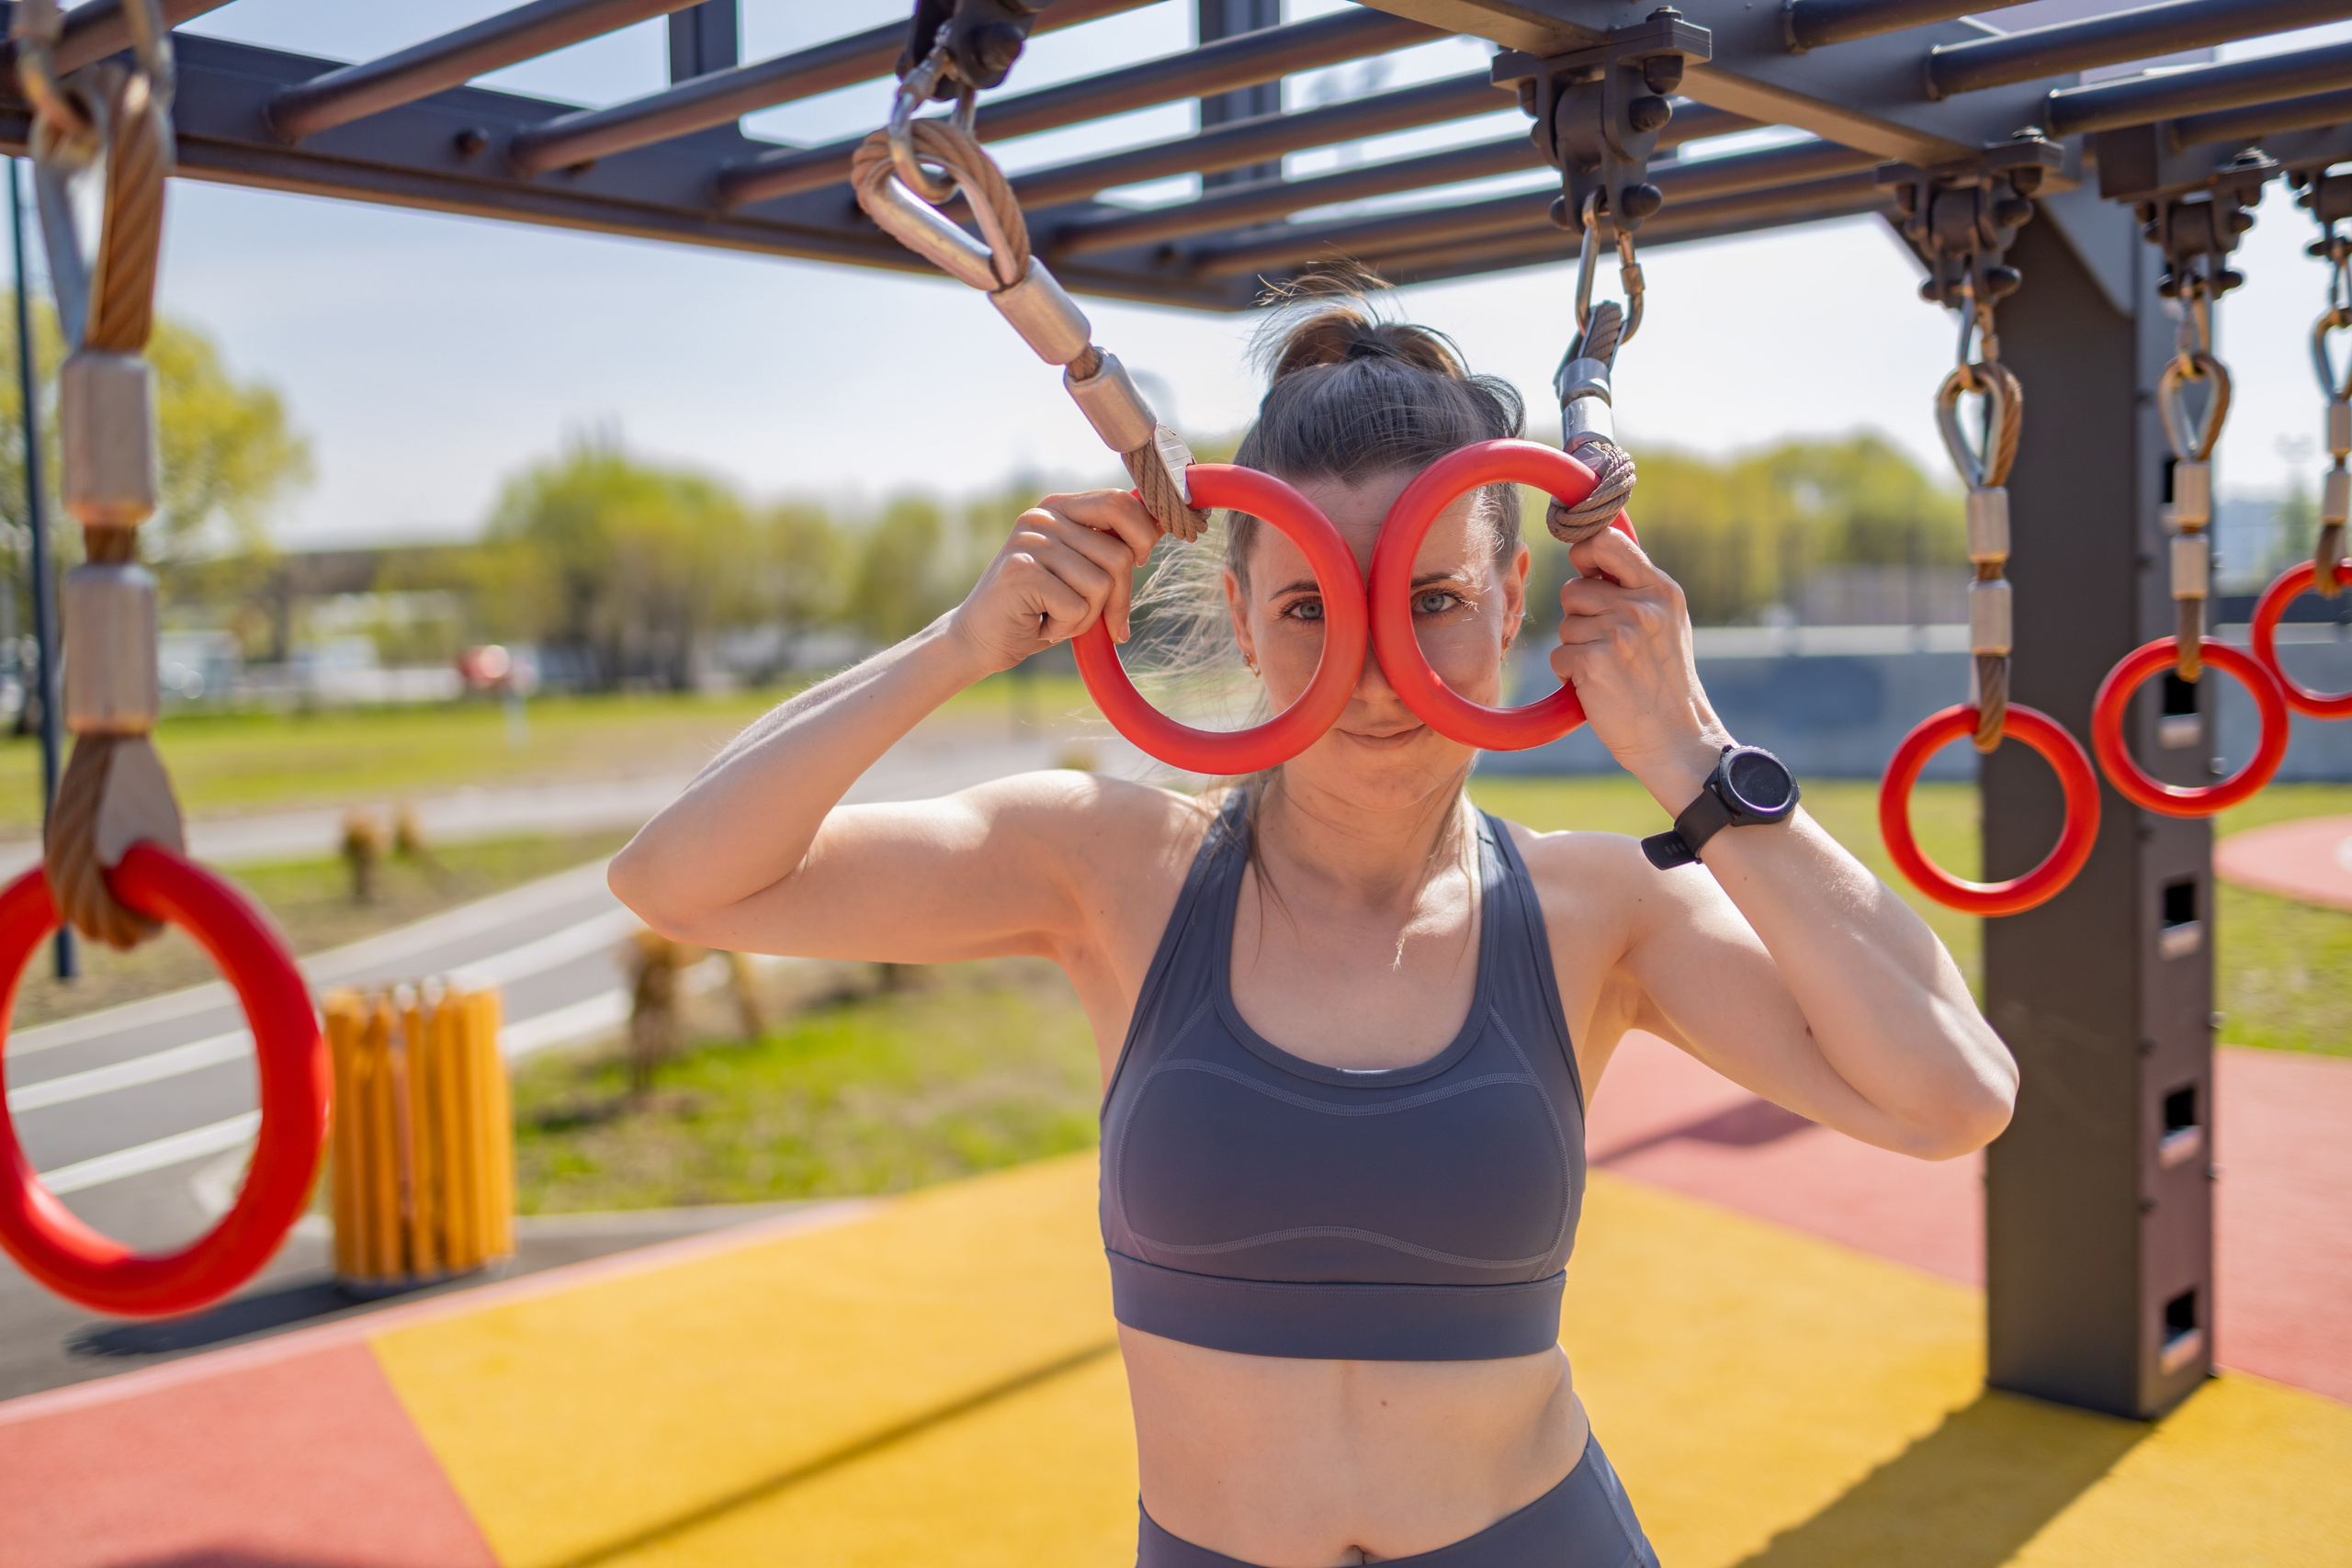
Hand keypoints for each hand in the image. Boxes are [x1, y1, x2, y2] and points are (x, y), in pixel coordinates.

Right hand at [945, 489, 1161, 673]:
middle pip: (1118, 555)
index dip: (1143, 536)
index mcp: (1059, 507)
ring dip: (1086, 617)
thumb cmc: (1039, 608)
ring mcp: (1030, 543)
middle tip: (1095, 617)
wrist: (980, 639)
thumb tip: (1163, 524)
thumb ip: (1113, 547)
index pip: (1120, 503)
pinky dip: (1064, 628)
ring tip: (1054, 615)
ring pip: (1100, 586)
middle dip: (1117, 598)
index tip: (1140, 561)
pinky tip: (1040, 622)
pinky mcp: (1021, 573)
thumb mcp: (1083, 572)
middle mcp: (1042, 518)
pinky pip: (1077, 608)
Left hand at [1550, 526, 1730, 808]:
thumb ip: (1636, 587)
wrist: (1676, 737)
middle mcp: (1641, 606)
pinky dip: (1569, 674)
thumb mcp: (1666, 622)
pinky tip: (1597, 687)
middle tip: (1609, 645)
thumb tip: (1592, 550)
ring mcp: (1617, 633)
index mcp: (1661, 590)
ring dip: (1576, 647)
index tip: (1584, 569)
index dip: (1584, 553)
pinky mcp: (1593, 662)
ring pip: (1565, 625)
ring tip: (1609, 667)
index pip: (1606, 542)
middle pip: (1574, 589)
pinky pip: (1558, 656)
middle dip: (1580, 616)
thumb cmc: (1665, 679)